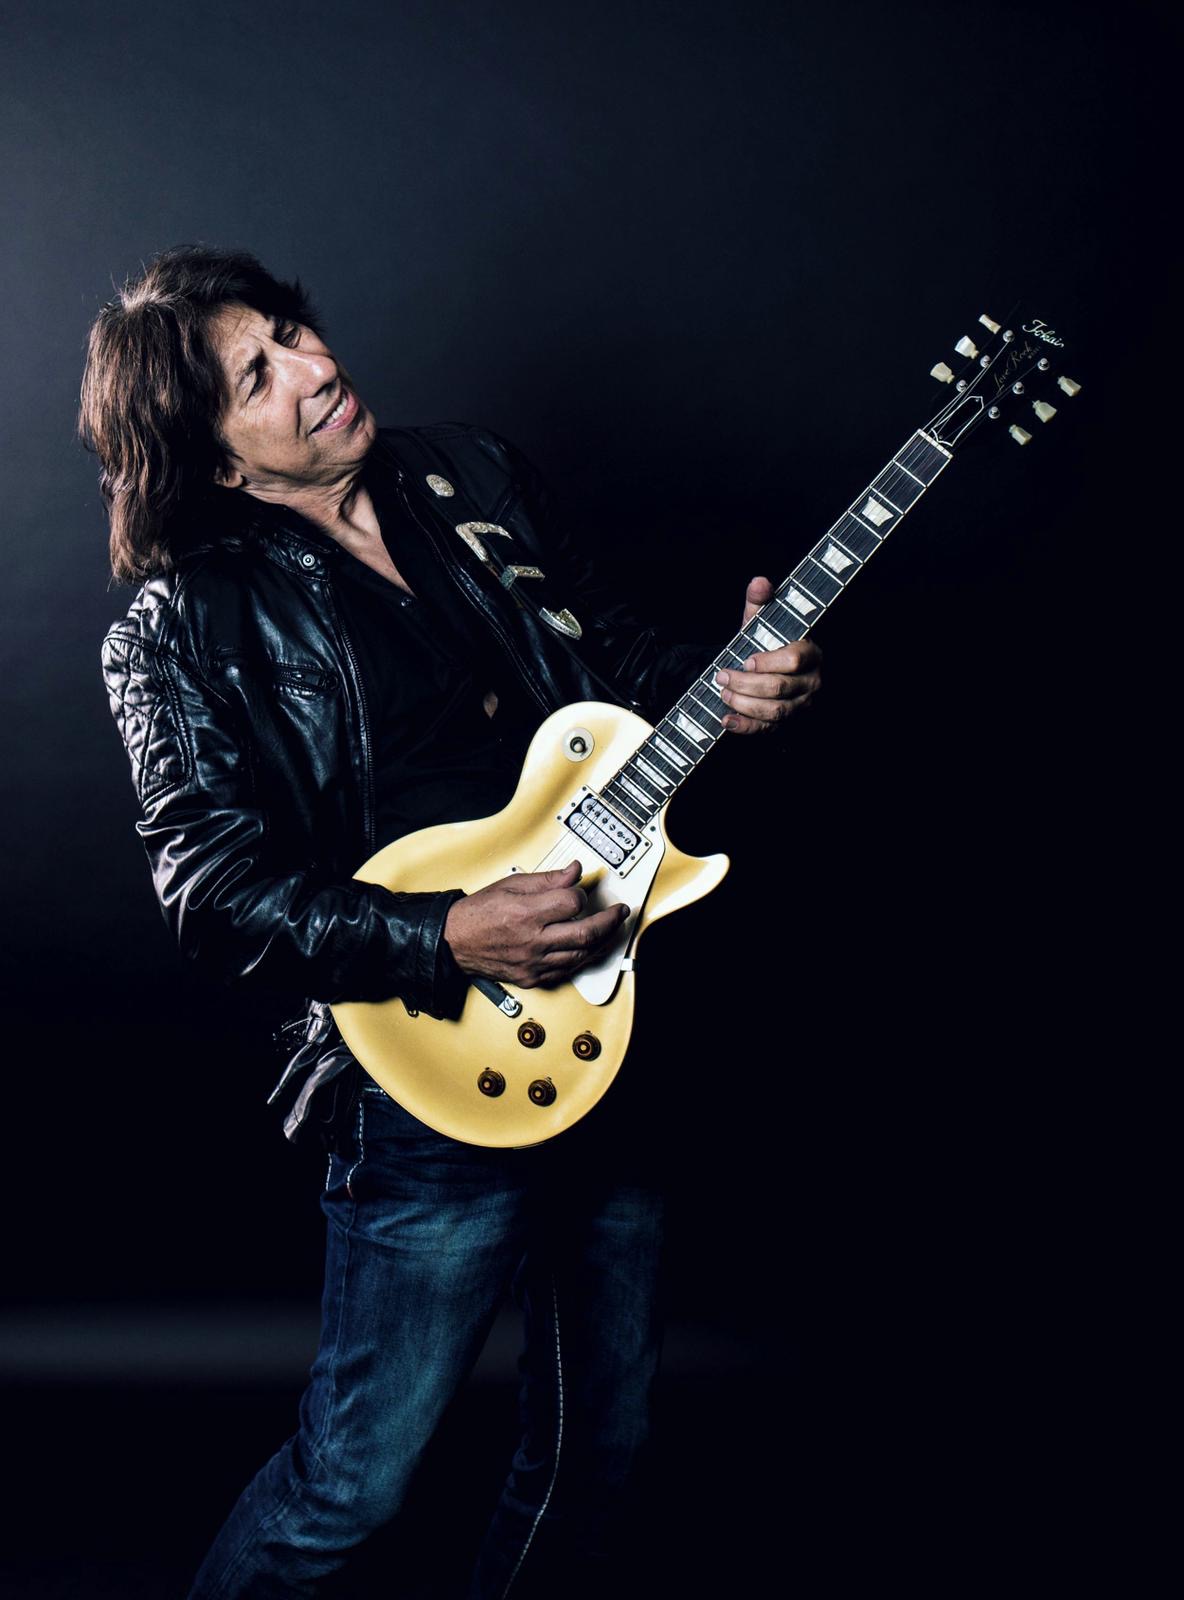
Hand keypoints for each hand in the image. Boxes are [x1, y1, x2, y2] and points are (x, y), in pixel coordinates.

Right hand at [443, 861, 627, 988]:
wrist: (454, 942)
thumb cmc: (479, 914)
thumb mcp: (511, 885)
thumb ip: (548, 880)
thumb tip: (574, 871)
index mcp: (526, 914)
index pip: (572, 902)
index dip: (581, 894)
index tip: (581, 891)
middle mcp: (532, 941)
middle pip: (586, 932)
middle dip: (610, 921)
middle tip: (620, 912)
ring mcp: (533, 963)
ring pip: (581, 955)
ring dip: (602, 941)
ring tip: (611, 929)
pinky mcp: (532, 978)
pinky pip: (567, 971)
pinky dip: (582, 958)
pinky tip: (590, 948)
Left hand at [714, 575, 822, 733]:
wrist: (768, 668)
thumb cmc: (767, 642)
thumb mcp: (763, 620)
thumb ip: (760, 601)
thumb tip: (759, 583)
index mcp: (810, 653)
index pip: (795, 660)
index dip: (767, 662)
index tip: (746, 660)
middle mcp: (810, 681)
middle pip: (779, 688)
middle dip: (745, 683)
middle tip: (722, 676)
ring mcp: (800, 705)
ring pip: (774, 711)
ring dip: (743, 703)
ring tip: (723, 692)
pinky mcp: (786, 723)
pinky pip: (767, 730)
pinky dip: (744, 727)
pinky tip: (726, 719)